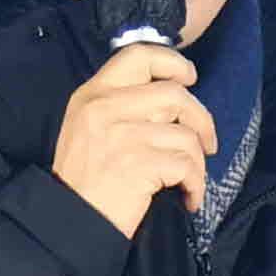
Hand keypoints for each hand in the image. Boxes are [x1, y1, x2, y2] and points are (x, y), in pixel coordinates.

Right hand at [51, 41, 211, 241]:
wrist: (70, 219)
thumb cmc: (84, 178)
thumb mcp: (88, 127)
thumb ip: (120, 104)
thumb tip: (172, 96)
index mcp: (93, 94)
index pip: (138, 56)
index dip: (172, 62)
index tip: (189, 78)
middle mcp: (106, 107)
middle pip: (174, 94)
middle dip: (201, 120)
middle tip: (206, 143)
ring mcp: (123, 135)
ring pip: (185, 135)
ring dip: (197, 162)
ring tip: (190, 180)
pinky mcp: (139, 164)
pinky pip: (187, 166)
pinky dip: (196, 185)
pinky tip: (188, 197)